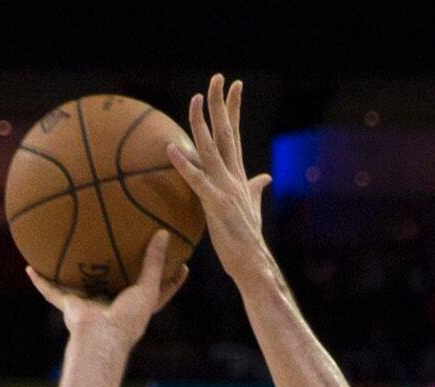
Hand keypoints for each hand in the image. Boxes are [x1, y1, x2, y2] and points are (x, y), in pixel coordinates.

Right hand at [26, 230, 185, 356]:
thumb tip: (163, 234)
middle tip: (123, 248)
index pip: (156, 292)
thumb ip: (155, 262)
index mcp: (134, 307)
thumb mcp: (147, 288)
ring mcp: (88, 306)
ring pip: (80, 286)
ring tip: (69, 254)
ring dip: (72, 275)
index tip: (183, 264)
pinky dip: (40, 281)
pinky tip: (30, 267)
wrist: (101, 339)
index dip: (170, 280)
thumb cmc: (128, 320)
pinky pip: (51, 290)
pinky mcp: (70, 306)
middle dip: (115, 272)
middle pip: (114, 286)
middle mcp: (111, 306)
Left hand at [168, 75, 274, 279]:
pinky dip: (183, 164)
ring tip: (193, 99)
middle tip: (218, 77)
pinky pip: (196, 180)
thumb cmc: (247, 239)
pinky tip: (170, 149)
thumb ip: (255, 189)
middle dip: (221, 104)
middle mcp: (233, 176)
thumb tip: (264, 177)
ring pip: (211, 149)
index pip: (236, 134)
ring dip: (201, 124)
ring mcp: (225, 188)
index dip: (233, 110)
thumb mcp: (251, 209)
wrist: (253, 262)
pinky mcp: (216, 204)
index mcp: (239, 175)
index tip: (234, 86)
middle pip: (227, 132)